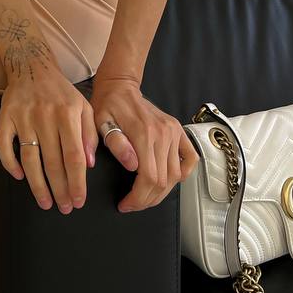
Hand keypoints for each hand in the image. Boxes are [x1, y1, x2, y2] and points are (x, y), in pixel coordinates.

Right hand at [0, 63, 98, 212]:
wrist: (32, 67)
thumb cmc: (61, 92)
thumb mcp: (84, 107)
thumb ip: (90, 134)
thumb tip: (89, 164)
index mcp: (67, 114)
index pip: (74, 156)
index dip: (77, 182)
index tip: (78, 200)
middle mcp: (45, 116)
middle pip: (53, 162)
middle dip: (60, 189)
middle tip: (64, 207)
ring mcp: (23, 117)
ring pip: (29, 159)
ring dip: (37, 185)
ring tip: (45, 202)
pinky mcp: (5, 117)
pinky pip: (3, 145)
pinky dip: (9, 163)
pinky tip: (19, 176)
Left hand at [90, 72, 199, 212]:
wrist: (121, 87)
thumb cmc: (108, 106)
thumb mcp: (102, 123)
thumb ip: (117, 144)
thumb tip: (133, 166)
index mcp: (144, 133)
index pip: (149, 178)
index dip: (138, 198)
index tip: (126, 205)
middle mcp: (164, 134)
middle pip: (163, 181)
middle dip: (147, 199)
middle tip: (132, 204)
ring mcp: (174, 132)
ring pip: (175, 176)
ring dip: (161, 193)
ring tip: (145, 196)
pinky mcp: (178, 131)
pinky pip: (190, 159)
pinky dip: (183, 174)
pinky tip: (169, 180)